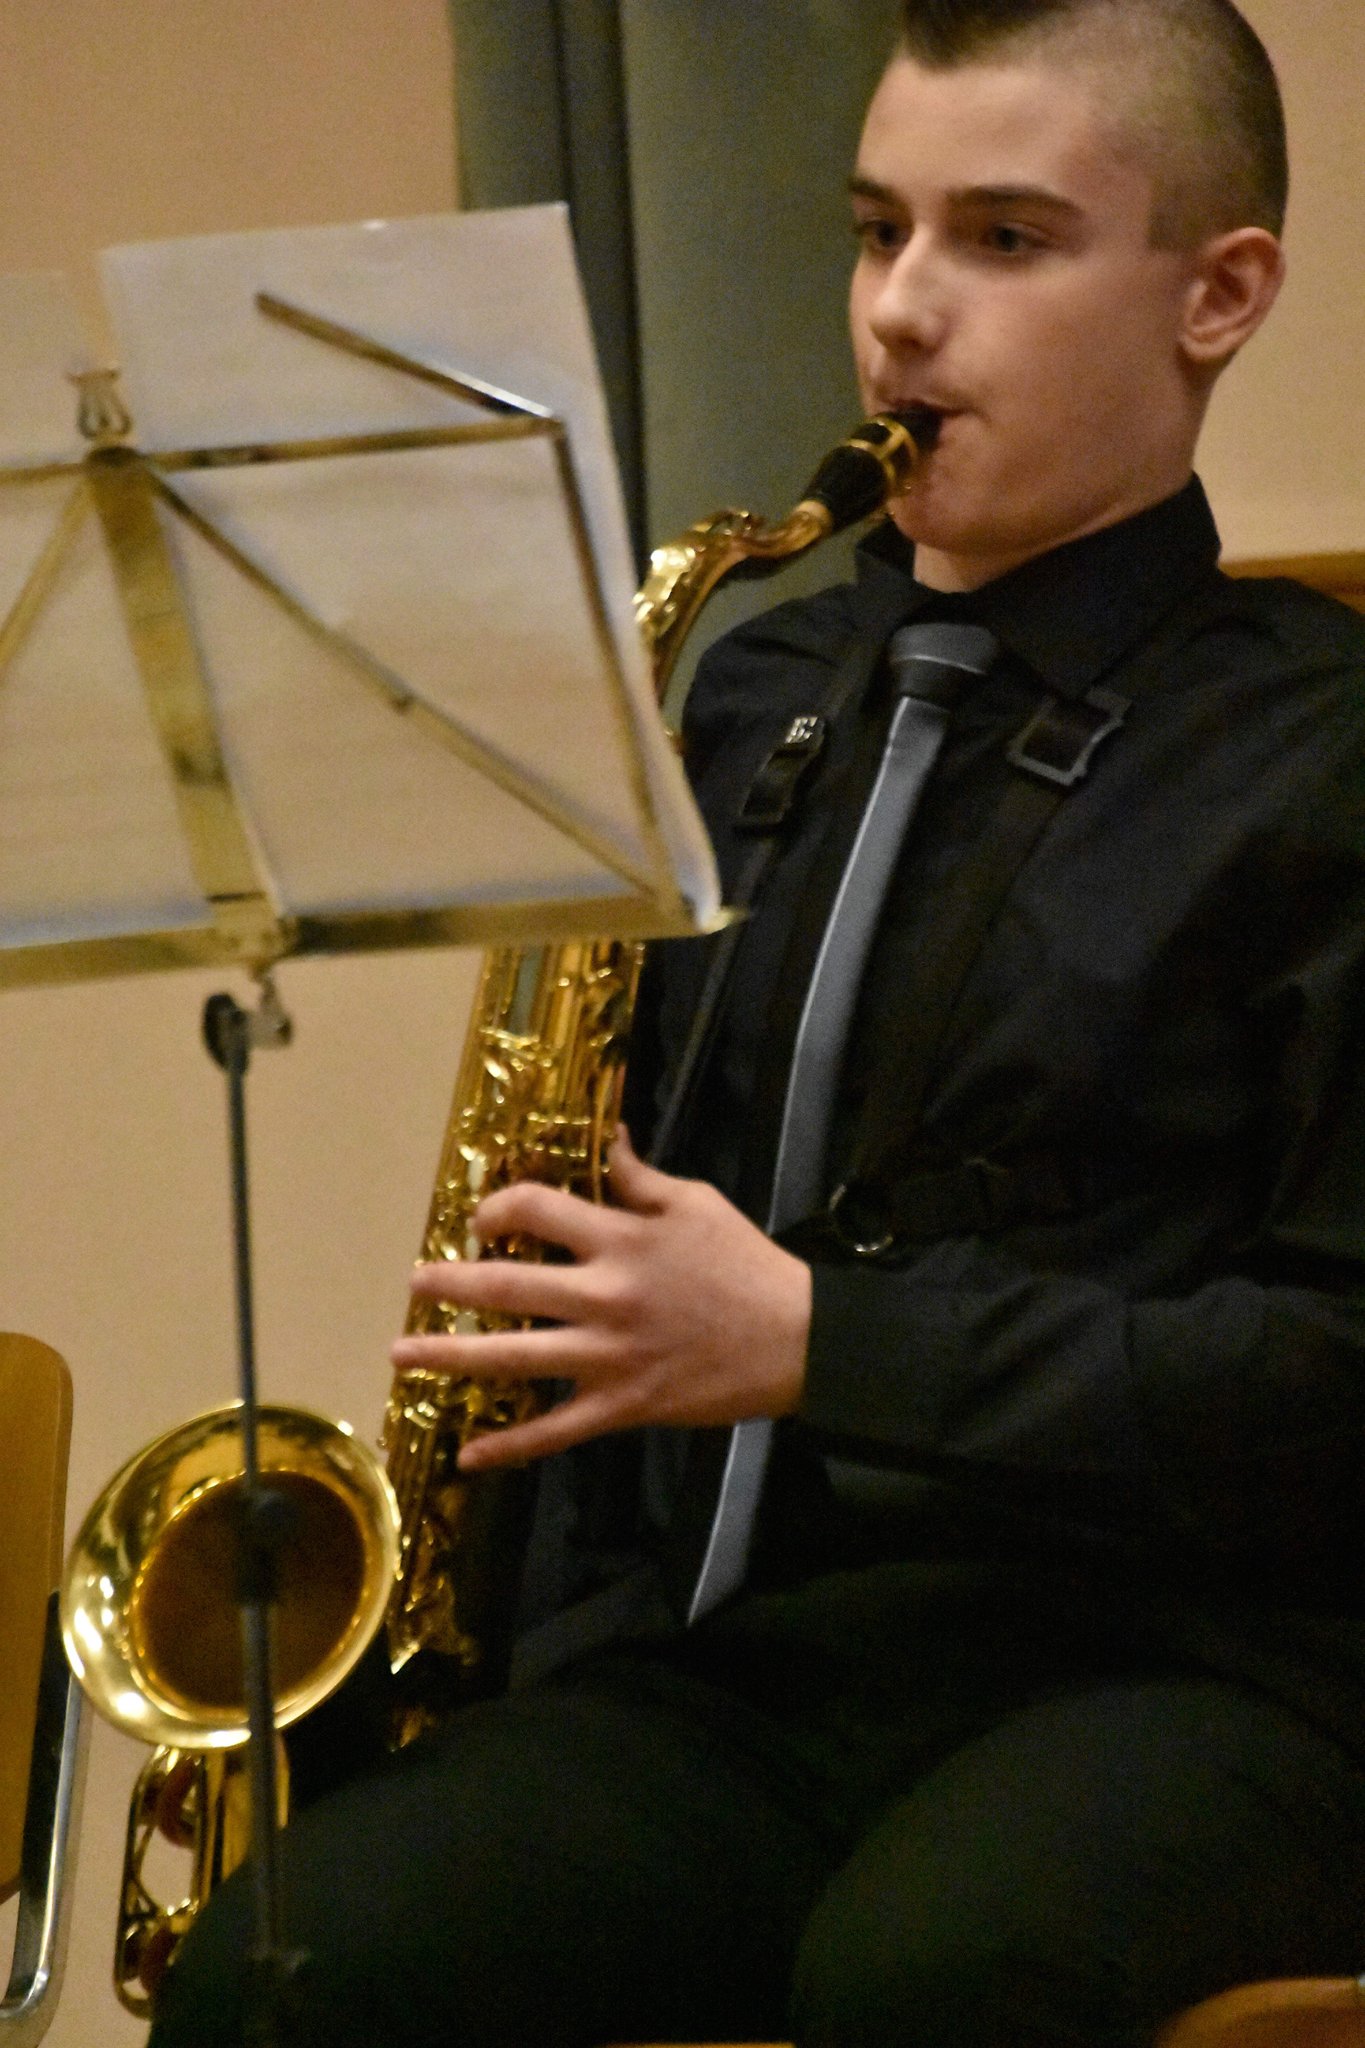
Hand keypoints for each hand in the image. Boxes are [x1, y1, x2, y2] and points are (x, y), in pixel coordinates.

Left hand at [391, 1128, 811, 1470]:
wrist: (799, 1340)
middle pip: (506, 1286)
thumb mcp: (697, 1203)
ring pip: (513, 1357)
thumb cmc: (747, 1265)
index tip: (482, 1218)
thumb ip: (641, 1178)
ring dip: (450, 1355)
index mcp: (621, 1240)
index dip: (499, 1208)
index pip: (537, 1211)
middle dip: (449, 1283)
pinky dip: (509, 1447)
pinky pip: (555, 1432)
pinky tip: (467, 1456)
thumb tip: (608, 1139)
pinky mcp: (622, 1407)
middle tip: (414, 1283)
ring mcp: (608, 1357)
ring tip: (402, 1353)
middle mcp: (603, 1296)